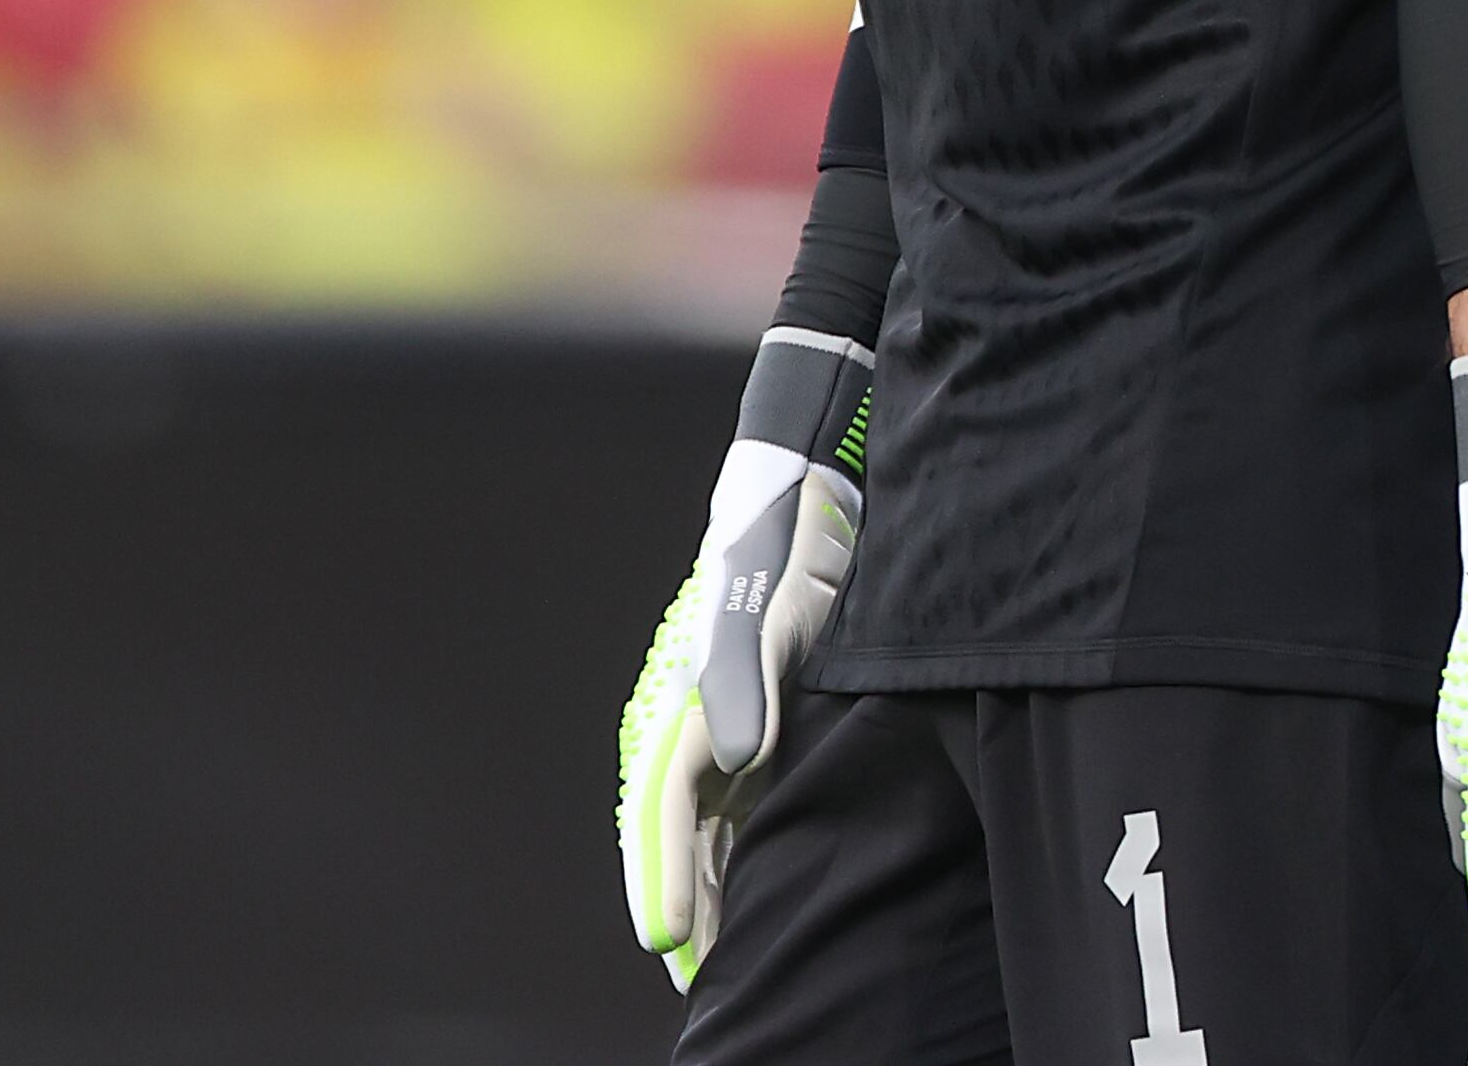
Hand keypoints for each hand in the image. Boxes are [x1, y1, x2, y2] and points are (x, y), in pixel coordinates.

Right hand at [617, 331, 866, 988]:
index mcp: (686, 699)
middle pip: (678, 831)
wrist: (803, 492)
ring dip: (706, 887)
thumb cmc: (779, 548)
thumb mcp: (766, 605)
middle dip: (681, 901)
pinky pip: (735, 804)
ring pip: (705, 826)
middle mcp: (694, 721)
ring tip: (715, 956)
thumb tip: (741, 755)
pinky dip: (730, 854)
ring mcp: (723, 723)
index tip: (666, 940)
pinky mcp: (757, 718)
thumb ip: (750, 680)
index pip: (666, 805)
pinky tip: (745, 892)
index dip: (664, 874)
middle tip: (693, 976)